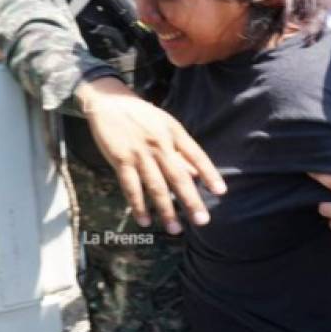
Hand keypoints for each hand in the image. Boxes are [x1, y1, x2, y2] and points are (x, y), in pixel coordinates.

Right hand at [76, 77, 225, 233]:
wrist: (109, 102)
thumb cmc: (142, 117)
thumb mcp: (166, 127)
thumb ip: (181, 152)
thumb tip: (198, 175)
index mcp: (174, 133)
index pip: (197, 156)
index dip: (209, 174)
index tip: (221, 192)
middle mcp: (160, 144)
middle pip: (178, 176)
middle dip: (191, 200)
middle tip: (202, 220)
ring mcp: (140, 153)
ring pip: (156, 186)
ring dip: (166, 210)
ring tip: (175, 229)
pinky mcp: (121, 159)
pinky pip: (131, 187)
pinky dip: (138, 205)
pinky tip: (145, 221)